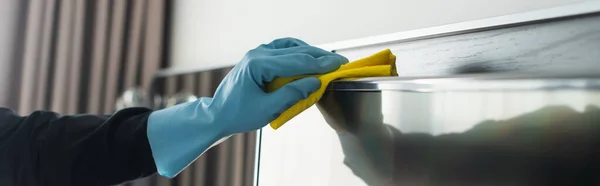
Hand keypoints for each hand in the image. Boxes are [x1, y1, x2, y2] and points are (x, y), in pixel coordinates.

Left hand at [146, 37, 347, 177]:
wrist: (218, 115)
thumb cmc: (239, 115)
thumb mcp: (267, 109)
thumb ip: (292, 94)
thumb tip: (316, 82)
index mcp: (258, 64)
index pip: (295, 62)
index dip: (319, 64)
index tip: (338, 65)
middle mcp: (257, 53)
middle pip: (295, 51)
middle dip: (319, 57)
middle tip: (340, 61)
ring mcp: (257, 53)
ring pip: (289, 47)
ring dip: (309, 52)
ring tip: (327, 60)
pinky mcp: (258, 56)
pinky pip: (282, 49)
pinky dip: (297, 52)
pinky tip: (308, 57)